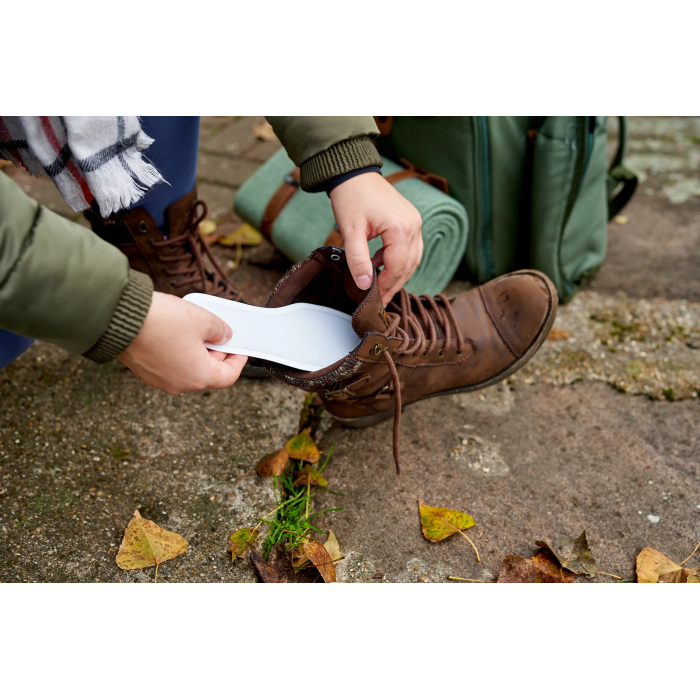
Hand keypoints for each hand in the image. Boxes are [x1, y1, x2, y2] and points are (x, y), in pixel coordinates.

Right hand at [118, 292, 247, 393]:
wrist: (117, 318)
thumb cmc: (161, 321)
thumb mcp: (202, 320)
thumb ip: (220, 330)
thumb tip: (224, 335)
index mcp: (198, 376)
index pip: (228, 376)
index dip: (238, 360)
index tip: (240, 348)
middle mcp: (179, 384)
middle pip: (208, 373)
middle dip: (216, 353)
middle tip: (218, 333)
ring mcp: (159, 380)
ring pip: (187, 368)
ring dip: (196, 352)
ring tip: (196, 329)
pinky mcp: (145, 371)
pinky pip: (170, 364)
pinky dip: (178, 352)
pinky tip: (176, 332)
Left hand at [329, 172, 422, 304]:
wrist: (354, 173)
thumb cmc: (351, 198)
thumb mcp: (351, 232)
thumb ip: (357, 260)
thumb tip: (364, 286)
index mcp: (401, 228)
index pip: (397, 267)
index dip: (386, 286)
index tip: (374, 299)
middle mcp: (414, 225)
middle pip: (408, 265)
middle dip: (393, 284)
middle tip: (379, 299)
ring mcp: (415, 222)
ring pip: (412, 258)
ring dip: (397, 274)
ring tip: (380, 286)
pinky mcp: (411, 220)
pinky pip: (410, 247)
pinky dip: (397, 259)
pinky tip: (379, 264)